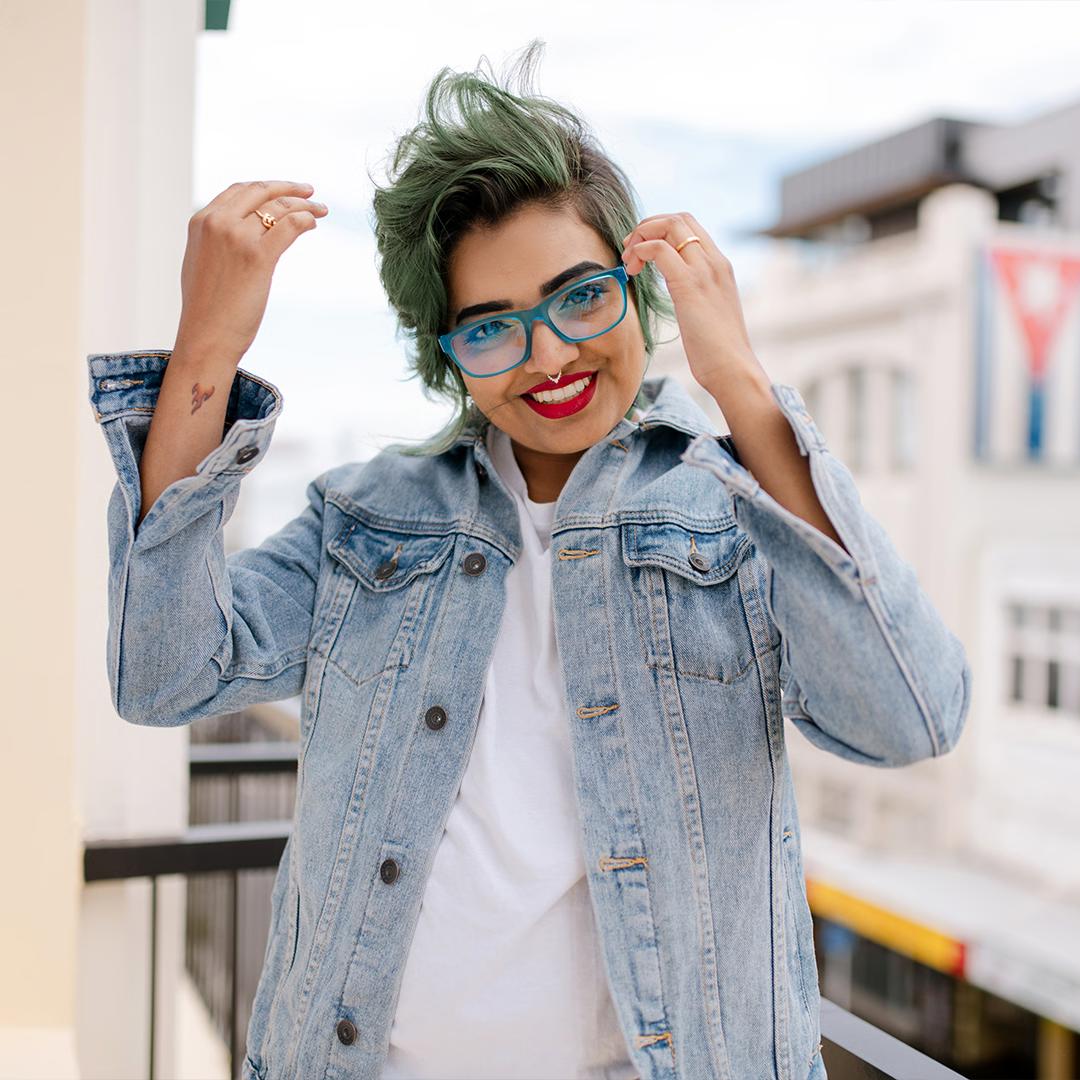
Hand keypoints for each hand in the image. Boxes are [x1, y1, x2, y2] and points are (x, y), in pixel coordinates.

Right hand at [175, 179, 328, 361]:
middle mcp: (217, 223)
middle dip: (289, 188)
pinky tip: (313, 224)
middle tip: (310, 192)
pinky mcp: (258, 256)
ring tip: (320, 211)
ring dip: (304, 205)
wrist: (206, 337)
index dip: (267, 188)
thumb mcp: (202, 263)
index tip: (286, 190)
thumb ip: (216, 241)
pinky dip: (306, 219)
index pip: (239, 191)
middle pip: (261, 191)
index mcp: (201, 221)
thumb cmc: (207, 309)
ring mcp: (237, 237)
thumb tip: (236, 234)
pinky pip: (290, 225)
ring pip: (279, 207)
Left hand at [620, 211, 766, 397]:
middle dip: (648, 227)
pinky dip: (640, 251)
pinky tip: (632, 271)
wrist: (733, 369)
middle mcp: (715, 261)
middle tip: (630, 252)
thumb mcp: (709, 314)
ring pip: (669, 226)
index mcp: (721, 266)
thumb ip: (697, 296)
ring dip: (641, 236)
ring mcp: (704, 270)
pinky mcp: (689, 284)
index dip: (661, 229)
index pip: (690, 226)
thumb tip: (682, 298)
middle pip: (678, 218)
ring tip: (629, 262)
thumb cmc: (719, 352)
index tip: (642, 251)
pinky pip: (659, 249)